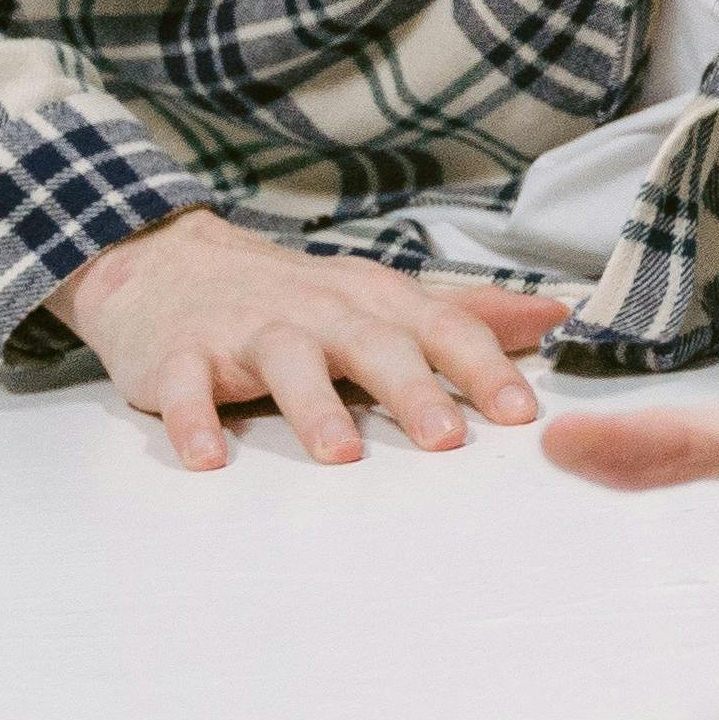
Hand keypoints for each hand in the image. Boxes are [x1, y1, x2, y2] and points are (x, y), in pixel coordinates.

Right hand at [52, 212, 568, 469]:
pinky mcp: (178, 355)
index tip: (523, 415)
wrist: (165, 261)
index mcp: (372, 300)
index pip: (441, 327)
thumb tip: (553, 315)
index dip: (484, 368)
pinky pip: (185, 386)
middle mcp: (316, 310)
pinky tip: (208, 458)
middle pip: (371, 342)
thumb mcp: (379, 296)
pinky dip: (193, 420)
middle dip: (412, 389)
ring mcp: (245, 329)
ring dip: (313, 406)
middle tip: (447, 440)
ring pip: (286, 360)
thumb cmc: (291, 295)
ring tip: (341, 453)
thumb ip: (463, 314)